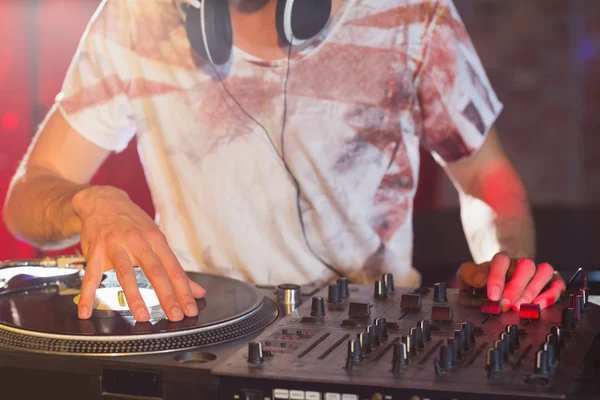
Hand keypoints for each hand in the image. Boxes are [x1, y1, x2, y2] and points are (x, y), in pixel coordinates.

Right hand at [72, 186, 204, 321]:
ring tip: (143, 317)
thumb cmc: (134, 224)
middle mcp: (138, 242)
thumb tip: (198, 291)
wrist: (102, 202)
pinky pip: (90, 276)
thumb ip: (175, 268)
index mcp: (156, 240)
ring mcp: (115, 246)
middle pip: (155, 271)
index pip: (174, 269)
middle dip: (167, 295)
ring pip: (126, 273)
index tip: (191, 309)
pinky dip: (88, 295)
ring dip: (135, 296)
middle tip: (175, 316)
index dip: (184, 291)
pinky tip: (86, 311)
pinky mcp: (95, 251)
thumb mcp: (157, 239)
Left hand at [457, 252, 565, 311]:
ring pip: (543, 271)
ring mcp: (536, 271)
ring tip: (523, 306)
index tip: (492, 296)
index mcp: (501, 259)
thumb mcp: (468, 275)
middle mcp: (521, 263)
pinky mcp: (550, 281)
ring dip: (534, 289)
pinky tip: (541, 305)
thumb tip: (480, 279)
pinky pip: (557, 283)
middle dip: (517, 287)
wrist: (499, 279)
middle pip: (525, 266)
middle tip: (508, 305)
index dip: (497, 278)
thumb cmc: (483, 278)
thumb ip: (470, 274)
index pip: (501, 261)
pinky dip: (552, 294)